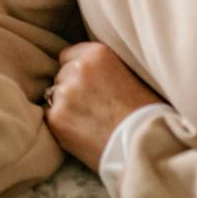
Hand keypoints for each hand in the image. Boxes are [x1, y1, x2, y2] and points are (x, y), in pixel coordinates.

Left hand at [45, 41, 160, 172]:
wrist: (145, 144)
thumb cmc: (146, 112)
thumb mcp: (129, 73)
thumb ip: (103, 67)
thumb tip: (89, 71)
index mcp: (96, 53)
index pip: (68, 56)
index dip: (78, 72)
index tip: (90, 85)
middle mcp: (77, 68)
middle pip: (61, 76)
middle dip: (72, 89)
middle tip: (93, 107)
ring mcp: (64, 93)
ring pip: (54, 97)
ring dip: (66, 107)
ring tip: (89, 123)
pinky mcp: (55, 118)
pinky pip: (50, 117)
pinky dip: (62, 125)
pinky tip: (81, 133)